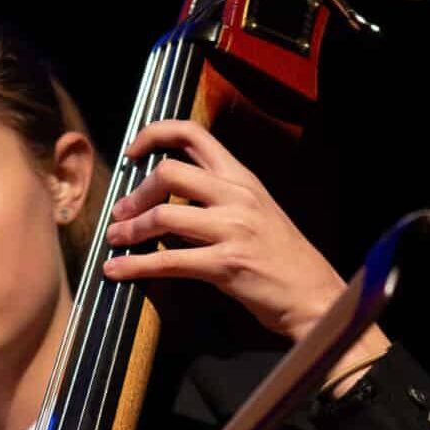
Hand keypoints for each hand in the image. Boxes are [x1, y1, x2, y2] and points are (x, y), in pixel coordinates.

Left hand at [102, 119, 346, 344]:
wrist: (314, 295)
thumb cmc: (281, 258)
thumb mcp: (255, 212)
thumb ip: (218, 197)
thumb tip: (168, 196)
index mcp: (243, 178)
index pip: (194, 134)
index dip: (155, 135)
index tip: (132, 152)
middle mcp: (238, 196)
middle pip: (170, 171)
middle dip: (136, 192)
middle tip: (121, 212)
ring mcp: (233, 229)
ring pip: (164, 215)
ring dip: (130, 229)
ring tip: (115, 240)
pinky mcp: (226, 265)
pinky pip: (168, 261)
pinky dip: (135, 265)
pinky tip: (117, 270)